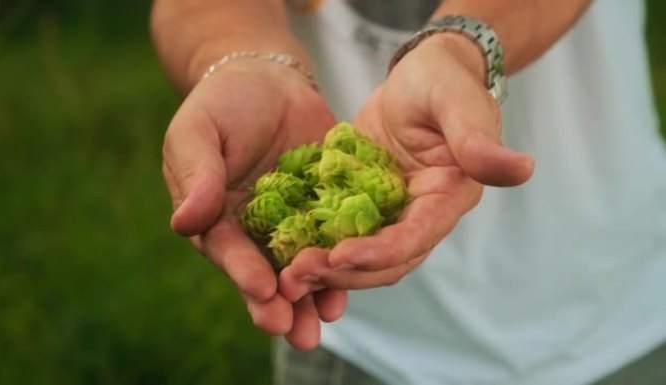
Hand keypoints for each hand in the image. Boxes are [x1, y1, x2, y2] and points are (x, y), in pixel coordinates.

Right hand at [162, 60, 342, 349]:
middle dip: (280, 305)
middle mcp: (254, 231)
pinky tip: (359, 277)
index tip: (263, 290)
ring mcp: (292, 222)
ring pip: (302, 266)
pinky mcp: (326, 207)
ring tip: (326, 322)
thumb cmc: (222, 105)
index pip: (228, 251)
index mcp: (216, 219)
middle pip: (266, 273)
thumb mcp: (198, 131)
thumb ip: (195, 174)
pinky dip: (345, 258)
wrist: (266, 81)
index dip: (244, 272)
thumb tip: (184, 222)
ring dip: (314, 296)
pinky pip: (336, 237)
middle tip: (296, 333)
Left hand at [279, 34, 533, 299]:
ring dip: (325, 269)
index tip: (340, 256)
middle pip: (385, 261)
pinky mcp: (364, 206)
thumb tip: (522, 168)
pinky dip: (316, 246)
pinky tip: (282, 249)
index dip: (380, 252)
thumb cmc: (442, 82)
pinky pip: (339, 234)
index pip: (415, 237)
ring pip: (360, 257)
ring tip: (285, 273)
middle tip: (297, 275)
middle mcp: (420, 216)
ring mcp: (391, 215)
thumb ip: (477, 139)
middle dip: (343, 272)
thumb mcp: (457, 103)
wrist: (419, 80)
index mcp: (447, 199)